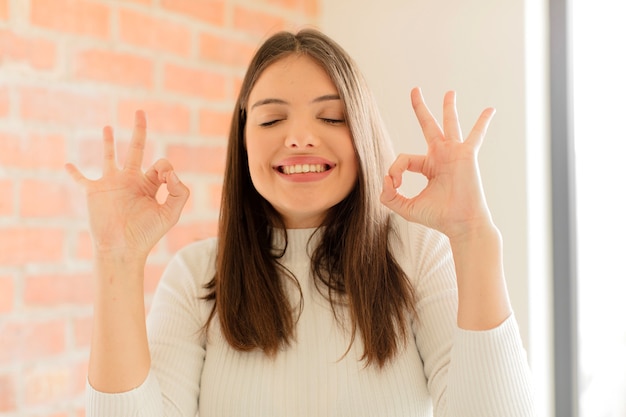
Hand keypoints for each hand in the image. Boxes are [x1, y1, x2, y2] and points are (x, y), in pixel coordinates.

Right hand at [66, 110, 188, 257]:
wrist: (123, 249)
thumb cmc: (147, 234)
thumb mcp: (170, 213)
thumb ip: (178, 192)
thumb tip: (170, 171)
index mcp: (150, 184)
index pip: (161, 164)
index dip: (165, 168)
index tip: (165, 180)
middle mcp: (131, 180)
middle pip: (136, 149)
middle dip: (139, 130)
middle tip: (140, 111)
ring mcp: (112, 184)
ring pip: (109, 156)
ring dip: (108, 142)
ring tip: (107, 128)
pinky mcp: (95, 191)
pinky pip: (82, 179)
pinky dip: (74, 172)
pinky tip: (67, 165)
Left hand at [380, 88, 495, 239]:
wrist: (460, 224)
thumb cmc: (438, 217)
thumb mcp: (406, 208)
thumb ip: (389, 196)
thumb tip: (384, 179)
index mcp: (428, 166)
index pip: (404, 159)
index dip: (394, 169)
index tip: (395, 184)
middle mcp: (441, 156)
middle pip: (428, 127)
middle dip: (420, 108)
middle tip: (415, 90)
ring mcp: (455, 154)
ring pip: (449, 124)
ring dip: (449, 107)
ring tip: (449, 92)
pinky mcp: (466, 155)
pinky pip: (476, 135)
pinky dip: (483, 122)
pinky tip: (490, 109)